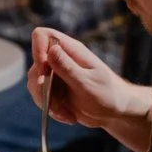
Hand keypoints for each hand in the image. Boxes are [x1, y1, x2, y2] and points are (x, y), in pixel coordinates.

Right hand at [27, 29, 151, 151]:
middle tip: (56, 104)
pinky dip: (51, 110)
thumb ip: (68, 68)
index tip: (44, 72)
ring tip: (67, 114)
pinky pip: (42, 97)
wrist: (115, 112)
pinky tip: (68, 116)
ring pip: (36, 83)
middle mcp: (60, 59)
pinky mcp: (54, 90)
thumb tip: (50, 50)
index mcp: (71, 50)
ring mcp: (56, 75)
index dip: (38, 50)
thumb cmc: (108, 94)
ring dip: (48, 103)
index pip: (43, 36)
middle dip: (43, 88)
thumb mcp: (88, 83)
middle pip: (36, 65)